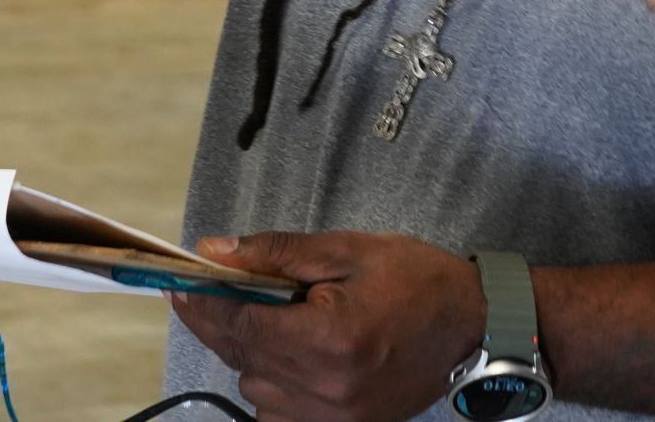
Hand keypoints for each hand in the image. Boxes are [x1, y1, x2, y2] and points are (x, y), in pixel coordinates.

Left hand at [171, 231, 486, 421]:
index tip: (179, 280)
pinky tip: (289, 352)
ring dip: (249, 352)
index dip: (203, 301)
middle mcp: (327, 388)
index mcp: (328, 338)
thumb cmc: (417, 279)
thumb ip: (276, 253)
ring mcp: (335, 416)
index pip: (240, 324)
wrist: (475, 325)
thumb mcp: (346, 250)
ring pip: (255, 388)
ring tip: (272, 316)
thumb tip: (216, 252)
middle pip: (242, 357)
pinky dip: (272, 382)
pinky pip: (280, 412)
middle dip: (220, 321)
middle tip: (207, 289)